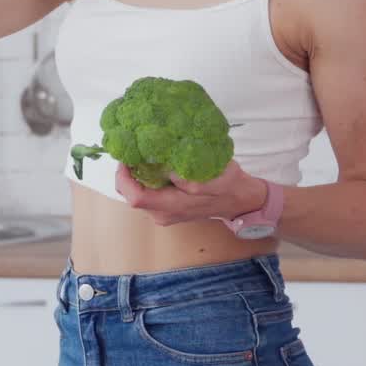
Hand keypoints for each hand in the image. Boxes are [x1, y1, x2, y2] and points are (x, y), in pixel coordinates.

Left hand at [114, 160, 266, 226]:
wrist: (240, 200)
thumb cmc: (228, 187)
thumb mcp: (212, 178)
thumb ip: (188, 178)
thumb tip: (165, 169)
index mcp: (170, 207)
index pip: (134, 197)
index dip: (124, 177)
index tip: (126, 157)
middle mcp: (162, 214)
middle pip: (131, 195)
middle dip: (127, 174)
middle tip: (134, 151)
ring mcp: (163, 213)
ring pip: (138, 194)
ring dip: (137, 175)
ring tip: (144, 155)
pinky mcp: (167, 208)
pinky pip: (148, 194)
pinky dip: (146, 179)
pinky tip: (155, 164)